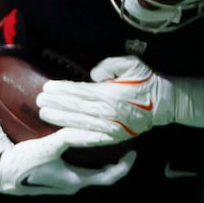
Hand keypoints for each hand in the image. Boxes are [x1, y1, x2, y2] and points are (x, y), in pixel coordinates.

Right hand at [0, 127, 136, 195]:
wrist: (2, 174)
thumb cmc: (24, 162)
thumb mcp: (48, 146)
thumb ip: (70, 137)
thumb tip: (92, 129)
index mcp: (76, 181)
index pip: (110, 177)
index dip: (125, 165)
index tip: (133, 151)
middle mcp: (74, 184)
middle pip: (104, 175)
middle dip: (117, 161)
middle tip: (125, 144)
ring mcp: (65, 183)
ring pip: (93, 173)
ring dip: (104, 161)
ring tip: (110, 143)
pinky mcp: (57, 178)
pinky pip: (82, 170)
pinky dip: (91, 160)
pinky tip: (88, 147)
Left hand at [36, 56, 175, 142]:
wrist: (164, 104)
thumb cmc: (146, 81)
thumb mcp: (132, 64)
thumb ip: (111, 65)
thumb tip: (93, 75)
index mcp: (111, 94)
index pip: (81, 92)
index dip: (63, 90)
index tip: (47, 87)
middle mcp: (108, 112)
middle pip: (77, 108)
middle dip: (56, 104)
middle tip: (38, 101)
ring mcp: (110, 127)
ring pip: (80, 123)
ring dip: (61, 118)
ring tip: (44, 114)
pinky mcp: (113, 137)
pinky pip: (91, 137)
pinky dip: (76, 135)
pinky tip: (63, 133)